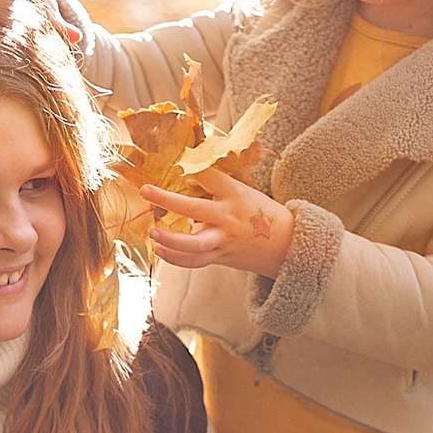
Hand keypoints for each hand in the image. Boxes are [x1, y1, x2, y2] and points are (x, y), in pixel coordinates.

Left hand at [140, 168, 294, 279]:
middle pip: (194, 209)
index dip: (191, 171)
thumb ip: (217, 188)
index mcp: (235, 195)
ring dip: (171, 239)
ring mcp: (224, 239)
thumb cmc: (262, 214)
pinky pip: (196, 261)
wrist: (286, 244)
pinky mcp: (221, 256)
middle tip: (146, 191)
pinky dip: (176, 258)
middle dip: (167, 199)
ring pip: (194, 244)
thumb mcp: (244, 193)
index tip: (182, 170)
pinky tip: (161, 250)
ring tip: (153, 233)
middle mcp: (228, 217)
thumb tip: (188, 180)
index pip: (208, 177)